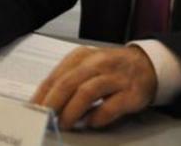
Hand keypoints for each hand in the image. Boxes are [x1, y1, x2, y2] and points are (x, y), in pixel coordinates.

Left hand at [31, 46, 156, 129]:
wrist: (147, 64)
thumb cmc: (110, 69)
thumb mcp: (87, 67)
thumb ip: (68, 82)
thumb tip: (45, 104)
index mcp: (81, 57)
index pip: (56, 76)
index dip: (42, 95)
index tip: (33, 110)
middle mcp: (97, 63)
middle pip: (68, 82)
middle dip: (53, 103)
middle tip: (45, 118)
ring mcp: (115, 77)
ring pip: (87, 92)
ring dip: (72, 111)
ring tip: (64, 124)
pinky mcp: (132, 92)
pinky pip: (111, 105)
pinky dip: (98, 116)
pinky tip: (91, 123)